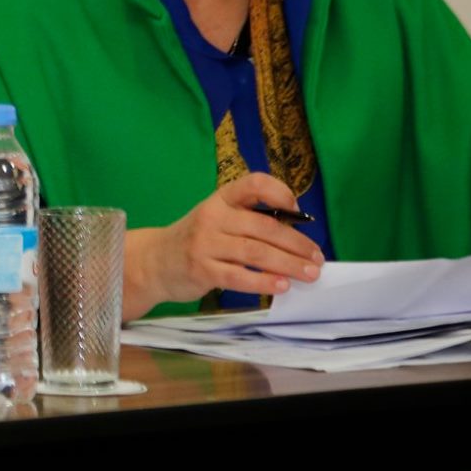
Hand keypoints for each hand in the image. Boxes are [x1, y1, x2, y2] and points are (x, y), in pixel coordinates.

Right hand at [124, 173, 324, 318]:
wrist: (153, 262)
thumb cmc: (195, 240)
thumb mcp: (216, 219)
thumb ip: (249, 221)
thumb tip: (297, 238)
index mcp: (220, 199)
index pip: (253, 184)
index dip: (279, 193)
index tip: (298, 211)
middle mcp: (213, 217)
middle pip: (264, 227)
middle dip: (297, 244)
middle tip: (317, 259)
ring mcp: (205, 244)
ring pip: (256, 253)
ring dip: (288, 264)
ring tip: (309, 274)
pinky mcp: (202, 270)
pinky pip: (239, 276)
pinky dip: (264, 282)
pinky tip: (281, 286)